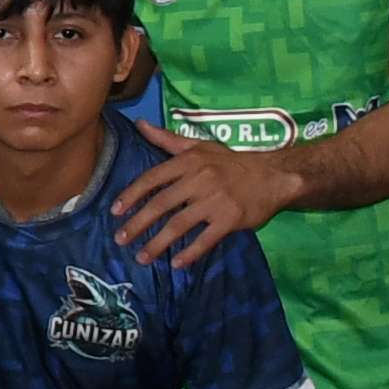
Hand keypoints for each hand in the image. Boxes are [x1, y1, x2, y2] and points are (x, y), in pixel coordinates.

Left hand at [111, 120, 295, 268]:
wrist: (273, 175)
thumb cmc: (231, 162)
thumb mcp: (200, 146)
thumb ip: (168, 139)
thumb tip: (139, 124)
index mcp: (188, 162)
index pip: (152, 178)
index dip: (131, 195)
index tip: (115, 212)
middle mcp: (199, 179)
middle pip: (161, 204)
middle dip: (137, 224)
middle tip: (120, 240)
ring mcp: (215, 200)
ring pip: (179, 225)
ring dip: (158, 243)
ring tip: (142, 258)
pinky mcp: (230, 219)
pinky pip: (206, 239)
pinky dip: (190, 253)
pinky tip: (176, 264)